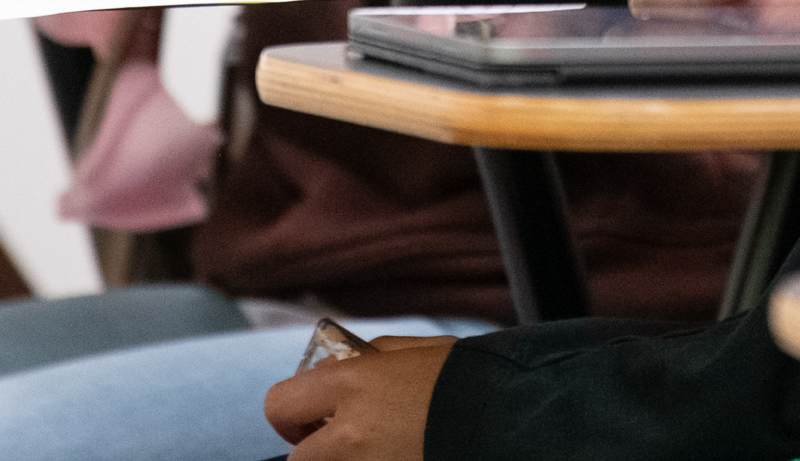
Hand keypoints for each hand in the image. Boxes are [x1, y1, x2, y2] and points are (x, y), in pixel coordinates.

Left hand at [260, 334, 456, 460]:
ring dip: (349, 459)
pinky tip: (405, 454)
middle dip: (317, 451)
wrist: (519, 419)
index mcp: (353, 383)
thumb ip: (375, 356)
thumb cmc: (475, 379)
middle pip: (298, 460)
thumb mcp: (422, 350)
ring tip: (387, 446)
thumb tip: (348, 363)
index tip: (311, 420)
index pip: (280, 403)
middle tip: (346, 442)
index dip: (293, 415)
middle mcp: (350, 433)